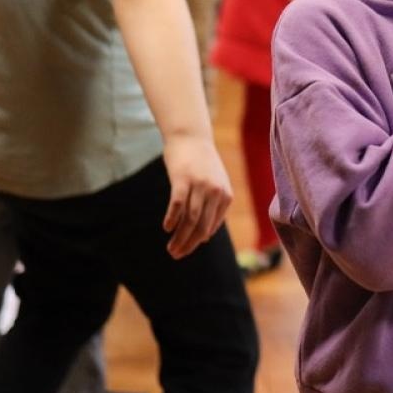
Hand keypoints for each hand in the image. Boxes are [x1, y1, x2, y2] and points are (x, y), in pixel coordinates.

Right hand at [160, 135, 234, 258]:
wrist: (191, 136)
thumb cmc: (201, 163)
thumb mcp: (215, 184)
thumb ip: (213, 208)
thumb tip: (207, 236)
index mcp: (225, 196)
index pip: (211, 226)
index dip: (198, 241)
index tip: (186, 249)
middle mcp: (215, 192)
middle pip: (201, 227)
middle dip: (188, 245)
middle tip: (176, 255)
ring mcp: (200, 185)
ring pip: (189, 220)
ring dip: (179, 237)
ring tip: (170, 249)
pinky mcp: (183, 179)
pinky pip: (177, 205)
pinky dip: (172, 219)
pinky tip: (166, 228)